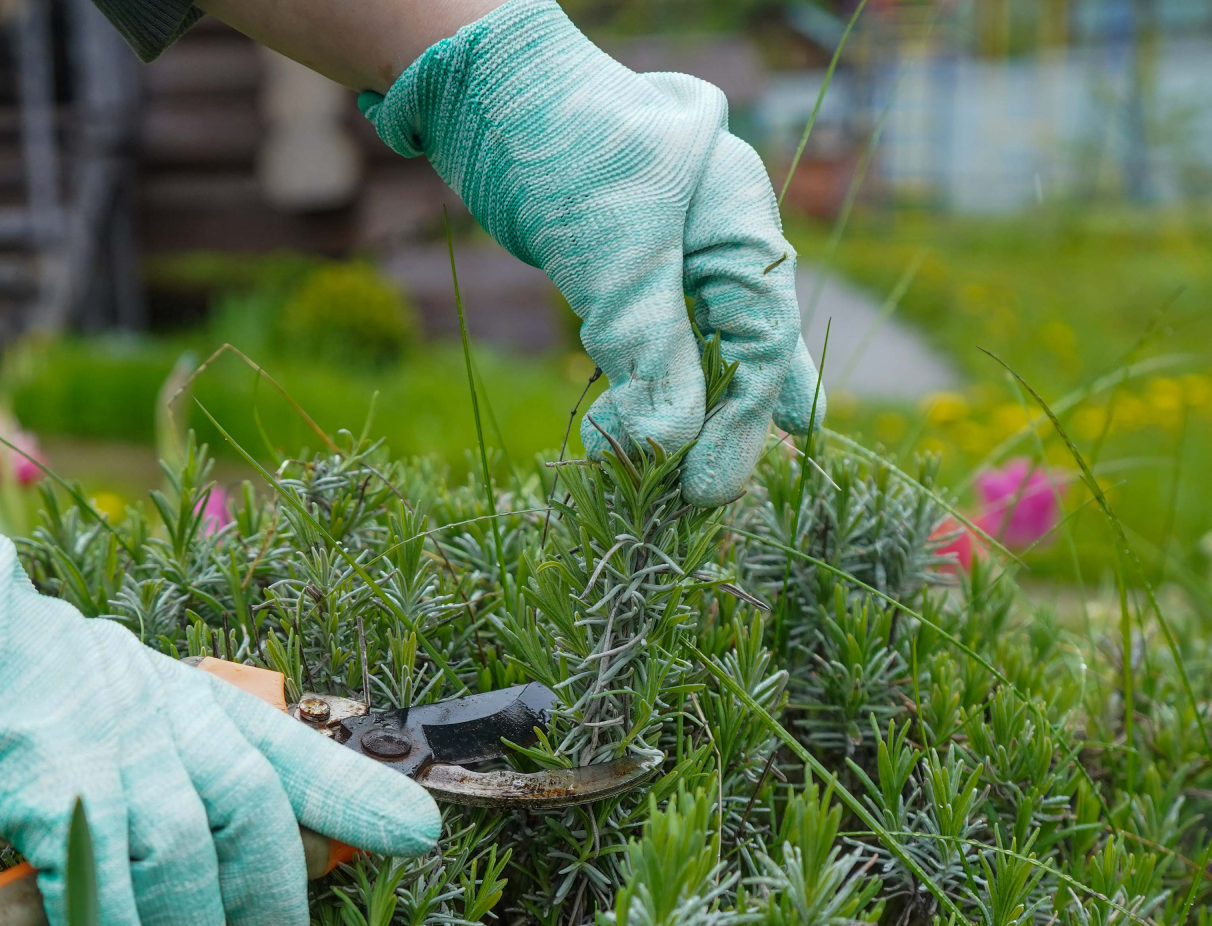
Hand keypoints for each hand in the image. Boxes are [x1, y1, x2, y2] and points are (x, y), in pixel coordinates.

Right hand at [0, 529, 441, 925]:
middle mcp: (158, 716)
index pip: (291, 748)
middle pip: (248, 813)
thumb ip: (170, 753)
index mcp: (185, 697)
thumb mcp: (116, 695)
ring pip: (179, 858)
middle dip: (269, 894)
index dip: (357, 796)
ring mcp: (99, 748)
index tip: (421, 836)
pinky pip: (93, 877)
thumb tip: (212, 837)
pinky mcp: (34, 783)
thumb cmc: (9, 681)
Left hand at [361, 0, 823, 504]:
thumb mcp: (615, 257)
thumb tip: (671, 447)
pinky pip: (652, 347)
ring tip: (658, 484)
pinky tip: (634, 438)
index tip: (708, 489)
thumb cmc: (564, 150)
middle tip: (692, 504)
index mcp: (741, 222)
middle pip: (741, 354)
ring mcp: (677, 257)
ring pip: (698, 356)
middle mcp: (720, 241)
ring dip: (680, 420)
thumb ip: (649, 351)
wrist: (490, 95)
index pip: (762, 341)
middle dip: (719, 430)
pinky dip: (643, 393)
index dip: (745, 422)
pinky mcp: (629, 273)